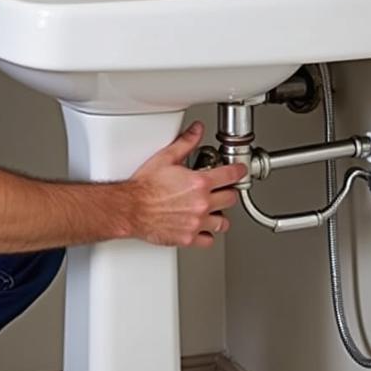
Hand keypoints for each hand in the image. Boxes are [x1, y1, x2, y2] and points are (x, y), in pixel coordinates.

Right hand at [127, 122, 246, 248]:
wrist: (130, 209)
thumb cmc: (145, 186)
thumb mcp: (165, 158)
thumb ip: (185, 143)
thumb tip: (196, 130)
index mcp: (199, 182)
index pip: (231, 175)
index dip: (238, 171)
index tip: (239, 171)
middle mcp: (202, 203)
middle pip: (231, 198)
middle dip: (228, 192)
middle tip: (221, 190)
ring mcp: (196, 222)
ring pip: (223, 222)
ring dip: (220, 215)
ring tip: (213, 210)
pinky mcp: (188, 238)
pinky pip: (209, 240)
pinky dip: (207, 234)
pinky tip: (202, 227)